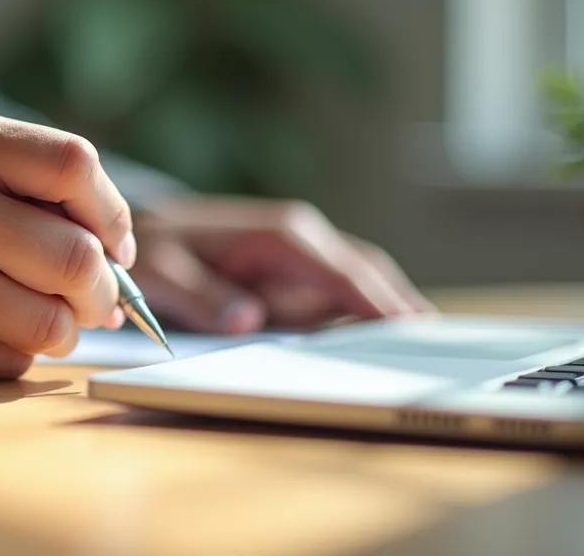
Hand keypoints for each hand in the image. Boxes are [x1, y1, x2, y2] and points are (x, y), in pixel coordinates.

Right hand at [0, 110, 134, 385]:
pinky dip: (14, 356)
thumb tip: (121, 258)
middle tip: (96, 299)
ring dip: (62, 329)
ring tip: (34, 317)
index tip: (115, 243)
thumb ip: (28, 187)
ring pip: (53, 323)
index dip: (113, 212)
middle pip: (78, 257)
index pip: (74, 164)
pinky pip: (11, 363)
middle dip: (104, 289)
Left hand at [128, 198, 433, 334]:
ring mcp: (305, 253)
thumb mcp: (161, 274)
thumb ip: (201, 297)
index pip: (345, 275)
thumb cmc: (152, 252)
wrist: (143, 231)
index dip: (381, 305)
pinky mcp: (299, 270)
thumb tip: (248, 320)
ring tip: (420, 353)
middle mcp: (303, 238)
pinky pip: (340, 293)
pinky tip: (379, 342)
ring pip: (361, 283)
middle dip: (401, 307)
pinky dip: (362, 313)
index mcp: (281, 236)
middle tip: (439, 351)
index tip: (414, 334)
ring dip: (387, 311)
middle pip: (369, 275)